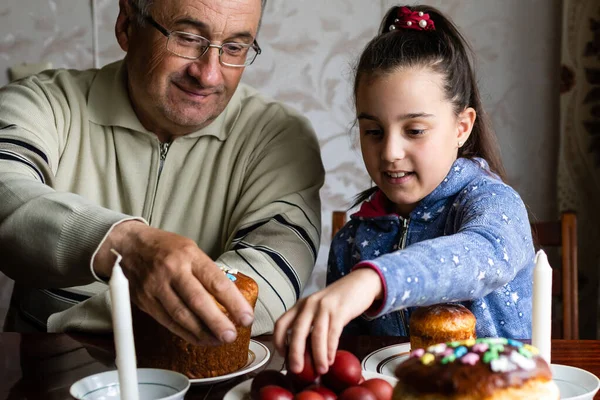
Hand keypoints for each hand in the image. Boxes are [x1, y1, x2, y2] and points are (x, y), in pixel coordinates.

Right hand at [93, 221, 253, 345]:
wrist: (128, 246)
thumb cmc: (166, 248)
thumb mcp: (190, 249)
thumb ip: (207, 272)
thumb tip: (230, 298)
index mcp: (189, 255)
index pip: (215, 281)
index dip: (233, 302)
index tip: (246, 317)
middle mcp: (172, 270)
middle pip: (197, 301)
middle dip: (217, 322)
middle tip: (231, 335)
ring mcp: (156, 287)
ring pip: (181, 315)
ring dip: (202, 332)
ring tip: (217, 341)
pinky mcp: (145, 301)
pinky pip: (167, 321)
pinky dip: (185, 333)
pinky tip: (199, 339)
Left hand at [273, 268, 382, 375]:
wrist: (359, 283)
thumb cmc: (337, 300)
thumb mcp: (317, 308)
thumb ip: (309, 324)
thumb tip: (303, 351)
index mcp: (300, 305)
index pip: (281, 323)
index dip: (278, 341)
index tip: (282, 355)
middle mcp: (309, 304)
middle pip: (297, 331)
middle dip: (296, 353)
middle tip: (297, 369)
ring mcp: (324, 307)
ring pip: (317, 334)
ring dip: (318, 355)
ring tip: (320, 370)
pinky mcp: (340, 310)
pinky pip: (333, 333)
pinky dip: (331, 349)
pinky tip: (330, 359)